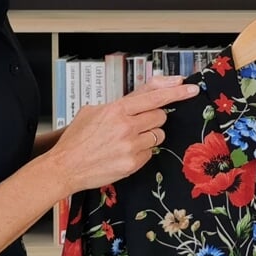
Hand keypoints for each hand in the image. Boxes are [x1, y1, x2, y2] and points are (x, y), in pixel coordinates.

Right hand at [44, 75, 199, 195]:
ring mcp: (131, 146)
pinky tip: (124, 153)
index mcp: (117, 109)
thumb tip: (147, 93)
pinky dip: (141, 152)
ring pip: (158, 135)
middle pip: (161, 117)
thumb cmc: (77, 138)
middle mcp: (127, 127)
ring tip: (127, 140)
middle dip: (154, 119)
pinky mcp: (132, 163)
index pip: (155, 97)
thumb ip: (122, 102)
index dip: (176, 92)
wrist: (64, 167)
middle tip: (139, 124)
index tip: (191, 89)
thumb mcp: (94, 111)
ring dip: (148, 136)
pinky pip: (150, 153)